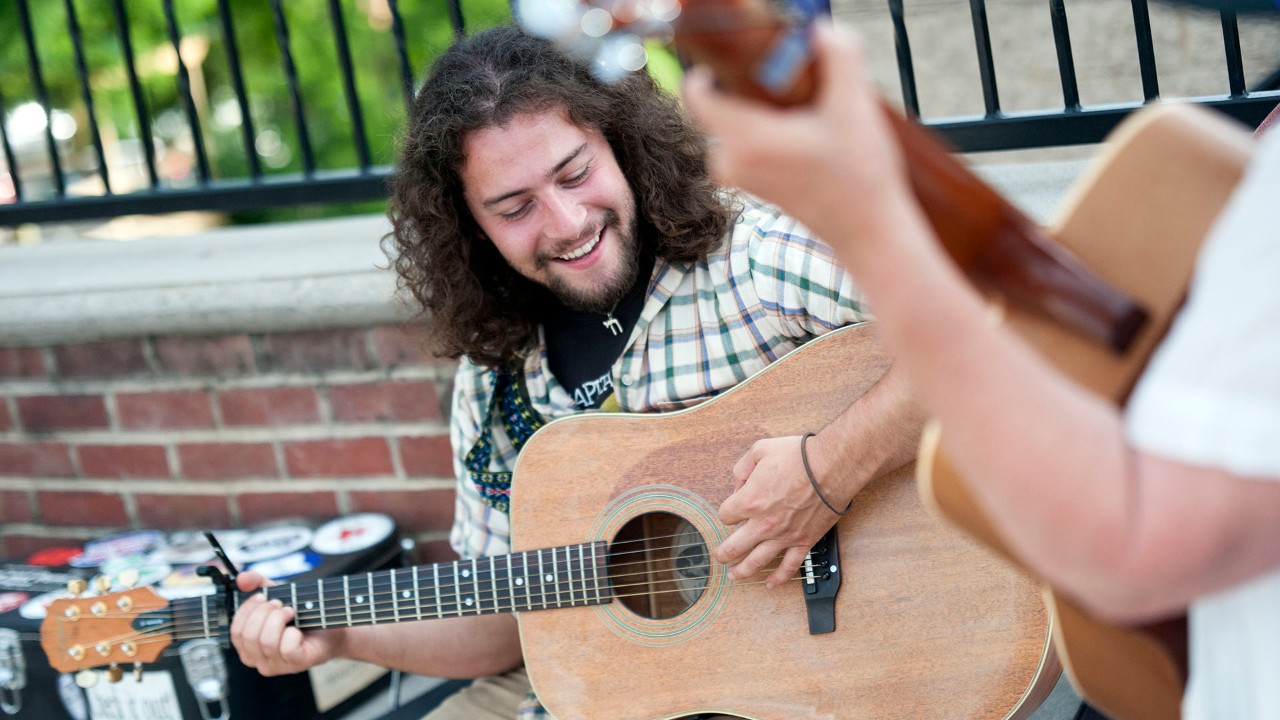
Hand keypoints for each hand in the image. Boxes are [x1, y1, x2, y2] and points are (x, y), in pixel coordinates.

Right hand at [229, 571, 344, 675]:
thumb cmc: (302, 615)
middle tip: (281, 604)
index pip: (236, 631)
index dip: (247, 610)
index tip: (263, 596)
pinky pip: (286, 648)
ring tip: (291, 611)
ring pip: (266, 641)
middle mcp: (258, 660)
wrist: (333, 627)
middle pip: (249, 635)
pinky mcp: (296, 664)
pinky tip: (299, 628)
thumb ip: (258, 584)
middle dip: (264, 612)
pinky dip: (293, 633)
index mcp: (248, 646)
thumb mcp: (279, 594)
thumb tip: (242, 577)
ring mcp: (277, 665)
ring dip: (279, 619)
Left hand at [682, 21, 910, 246]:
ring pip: (730, 132)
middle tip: (772, 78)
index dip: (700, 75)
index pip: (697, 99)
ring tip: (792, 108)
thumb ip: (840, 56)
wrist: (866, 230)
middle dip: (738, 90)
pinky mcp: (754, 189)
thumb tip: (822, 31)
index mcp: (748, 139)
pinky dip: (759, 136)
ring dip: (752, 114)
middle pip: (716, 112)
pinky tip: (796, 131)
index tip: (715, 61)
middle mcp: (735, 162)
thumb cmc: (858, 176)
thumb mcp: (855, 107)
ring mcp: (743, 179)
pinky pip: (742, 151)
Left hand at [715, 434, 847, 587]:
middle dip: (724, 553)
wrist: (833, 467)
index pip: (725, 515)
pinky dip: (779, 577)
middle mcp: (763, 523)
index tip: (733, 509)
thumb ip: (743, 467)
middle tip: (720, 557)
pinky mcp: (803, 541)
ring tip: (735, 575)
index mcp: (750, 501)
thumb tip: (738, 483)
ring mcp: (783, 535)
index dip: (727, 511)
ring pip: (757, 562)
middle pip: (734, 546)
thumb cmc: (800, 457)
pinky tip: (771, 583)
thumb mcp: (761, 449)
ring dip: (743, 570)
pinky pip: (789, 566)